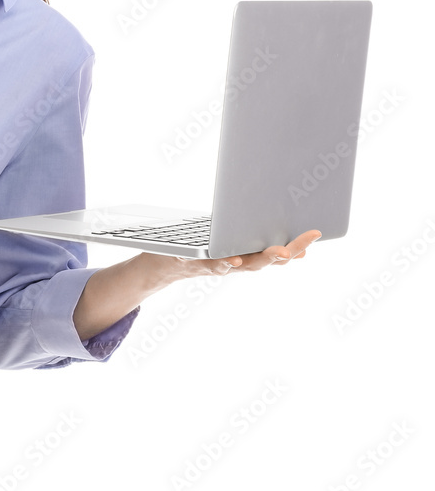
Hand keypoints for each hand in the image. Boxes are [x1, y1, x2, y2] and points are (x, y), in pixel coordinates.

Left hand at [164, 229, 322, 279]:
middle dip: (284, 254)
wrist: (174, 261)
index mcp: (250, 254)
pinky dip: (225, 264)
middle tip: (301, 247)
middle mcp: (240, 263)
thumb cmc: (211, 248)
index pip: (279, 252)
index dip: (298, 246)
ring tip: (278, 252)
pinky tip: (234, 260)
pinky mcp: (199, 262)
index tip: (316, 234)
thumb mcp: (235, 240)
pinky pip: (214, 265)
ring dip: (262, 260)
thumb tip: (287, 225)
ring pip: (246, 265)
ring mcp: (221, 265)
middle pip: (266, 261)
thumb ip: (258, 236)